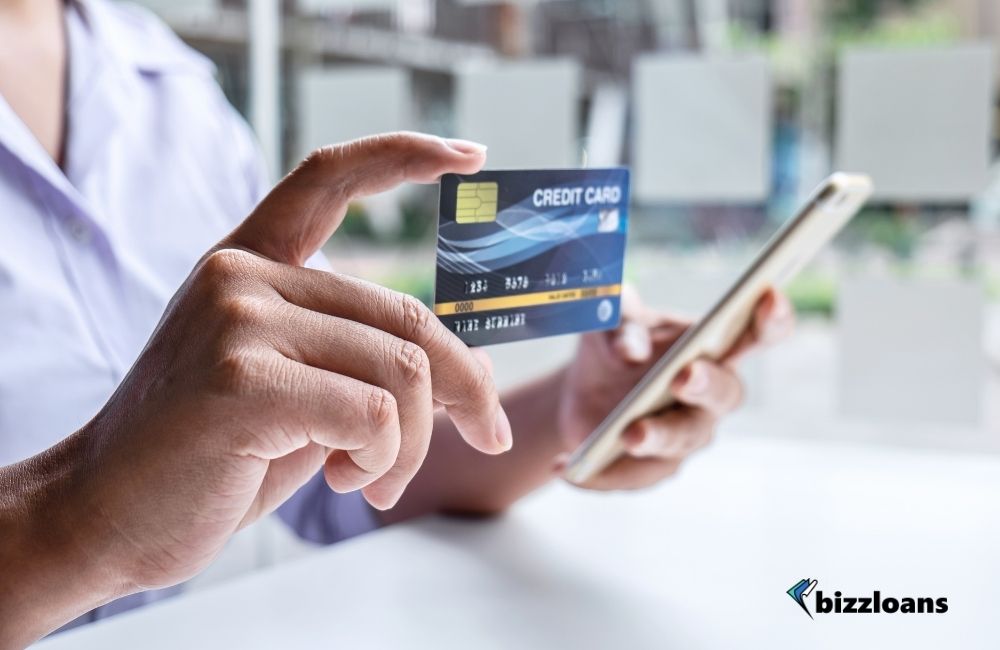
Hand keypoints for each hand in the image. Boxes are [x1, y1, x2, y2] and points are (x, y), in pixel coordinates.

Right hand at [0, 133, 510, 644]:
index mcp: (249, 265)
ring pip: (402, 368)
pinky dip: (385, 459)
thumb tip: (473, 368)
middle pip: (408, 315)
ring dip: (413, 443)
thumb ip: (361, 360)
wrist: (104, 516)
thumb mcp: (296, 391)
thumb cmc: (210, 457)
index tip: (470, 152)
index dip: (404, 155)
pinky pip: (373, 412)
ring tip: (373, 478)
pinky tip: (347, 480)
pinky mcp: (243, 379)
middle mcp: (243, 277)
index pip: (328, 179)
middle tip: (487, 434)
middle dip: (466, 387)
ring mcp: (239, 320)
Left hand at [557, 286, 793, 489]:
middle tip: (681, 377)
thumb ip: (618, 319)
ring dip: (656, 436)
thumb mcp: (607, 319)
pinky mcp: (655, 469)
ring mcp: (687, 435)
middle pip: (726, 392)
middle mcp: (711, 394)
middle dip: (705, 384)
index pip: (758, 333)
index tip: (768, 295)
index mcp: (713, 346)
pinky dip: (599, 472)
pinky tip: (566, 465)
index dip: (771, 317)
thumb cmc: (614, 343)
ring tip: (627, 434)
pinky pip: (632, 475)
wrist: (581, 389)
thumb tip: (630, 352)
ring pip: (682, 441)